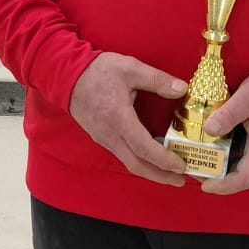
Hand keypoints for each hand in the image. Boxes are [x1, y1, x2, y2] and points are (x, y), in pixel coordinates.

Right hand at [69, 53, 187, 185]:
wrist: (66, 75)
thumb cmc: (98, 71)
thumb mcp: (131, 68)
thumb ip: (157, 80)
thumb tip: (181, 89)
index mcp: (119, 118)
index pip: (144, 148)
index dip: (164, 160)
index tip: (181, 165)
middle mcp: (110, 134)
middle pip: (137, 165)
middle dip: (160, 176)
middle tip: (181, 180)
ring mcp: (104, 138)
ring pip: (129, 162)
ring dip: (150, 171)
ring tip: (170, 173)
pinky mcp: (101, 137)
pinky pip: (122, 155)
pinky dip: (139, 161)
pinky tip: (151, 157)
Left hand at [199, 72, 248, 196]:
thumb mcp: (247, 97)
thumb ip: (228, 114)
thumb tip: (208, 130)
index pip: (244, 179)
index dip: (224, 187)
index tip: (204, 185)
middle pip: (238, 176)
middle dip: (214, 177)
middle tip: (193, 168)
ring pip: (237, 166)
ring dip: (218, 167)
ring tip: (197, 158)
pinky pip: (239, 155)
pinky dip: (224, 155)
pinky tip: (210, 145)